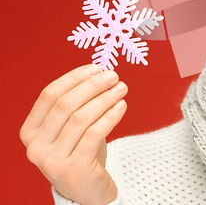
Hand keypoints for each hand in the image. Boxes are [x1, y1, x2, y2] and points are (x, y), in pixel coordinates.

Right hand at [20, 64, 127, 204]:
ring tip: (121, 89)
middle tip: (114, 77)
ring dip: (105, 99)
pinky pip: (94, 134)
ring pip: (81, 118)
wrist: (87, 191)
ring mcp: (52, 160)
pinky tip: (121, 106)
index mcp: (30, 131)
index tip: (96, 68)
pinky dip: (110, 116)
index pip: (49, 95)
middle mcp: (35, 146)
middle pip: (65, 104)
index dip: (74, 78)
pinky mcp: (73, 170)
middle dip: (92, 86)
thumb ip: (77, 104)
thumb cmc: (81, 152)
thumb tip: (100, 73)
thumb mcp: (71, 128)